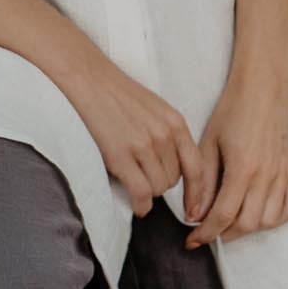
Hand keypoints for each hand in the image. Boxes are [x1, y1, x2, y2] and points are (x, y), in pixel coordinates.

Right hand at [65, 50, 206, 218]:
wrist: (90, 80)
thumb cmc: (120, 95)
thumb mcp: (157, 109)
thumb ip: (169, 134)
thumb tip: (176, 166)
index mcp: (175, 123)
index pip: (196, 166)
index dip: (197, 192)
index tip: (194, 207)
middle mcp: (164, 135)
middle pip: (174, 180)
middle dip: (162, 184)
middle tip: (145, 178)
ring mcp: (143, 146)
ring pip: (158, 188)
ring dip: (148, 192)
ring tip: (135, 182)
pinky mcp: (121, 155)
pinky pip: (140, 192)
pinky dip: (141, 204)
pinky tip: (138, 205)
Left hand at [183, 67, 287, 246]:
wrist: (264, 88)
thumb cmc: (233, 110)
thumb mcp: (208, 144)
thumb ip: (203, 183)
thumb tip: (195, 214)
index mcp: (243, 168)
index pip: (223, 215)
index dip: (206, 234)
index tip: (192, 240)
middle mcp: (267, 176)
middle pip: (247, 224)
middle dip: (224, 234)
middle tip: (210, 229)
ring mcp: (284, 175)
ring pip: (269, 221)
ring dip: (248, 227)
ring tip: (232, 221)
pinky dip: (274, 219)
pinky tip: (258, 213)